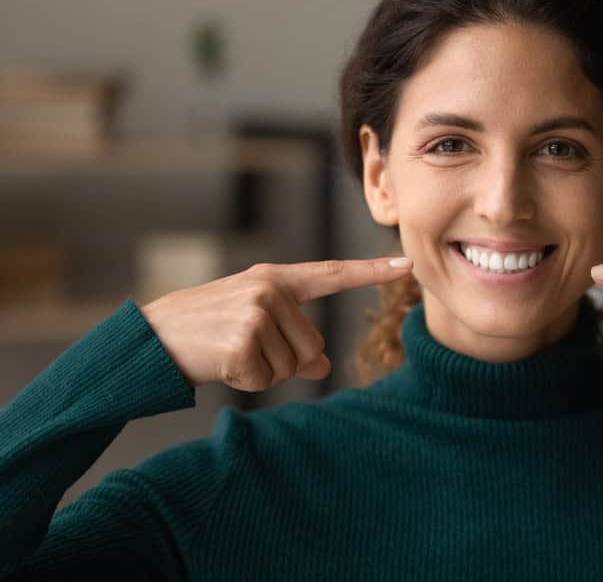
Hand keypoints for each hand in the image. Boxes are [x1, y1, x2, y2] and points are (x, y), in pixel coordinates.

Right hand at [140, 257, 412, 390]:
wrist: (151, 338)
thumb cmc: (208, 331)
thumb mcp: (255, 327)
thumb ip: (294, 340)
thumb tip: (325, 364)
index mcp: (277, 280)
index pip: (333, 275)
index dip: (372, 272)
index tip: (407, 265)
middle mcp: (270, 290)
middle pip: (312, 346)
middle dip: (283, 360)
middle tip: (242, 347)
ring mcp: (256, 313)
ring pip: (291, 366)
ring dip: (263, 371)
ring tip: (229, 352)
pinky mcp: (242, 341)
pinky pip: (265, 379)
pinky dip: (244, 381)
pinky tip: (220, 363)